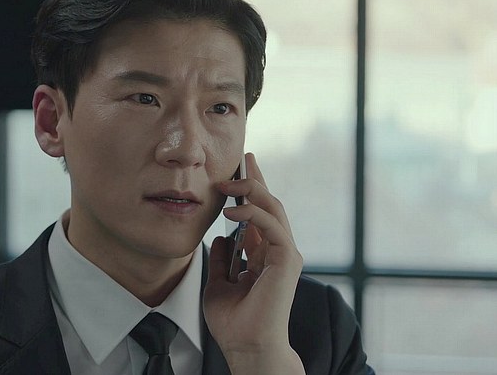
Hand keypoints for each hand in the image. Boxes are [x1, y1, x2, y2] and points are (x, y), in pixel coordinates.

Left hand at [203, 153, 304, 373]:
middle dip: (255, 181)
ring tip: (228, 184)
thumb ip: (222, 260)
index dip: (251, 190)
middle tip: (242, 160)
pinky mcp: (287, 260)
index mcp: (264, 256)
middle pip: (270, 205)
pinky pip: (272, 226)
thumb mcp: (218, 284)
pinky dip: (253, 214)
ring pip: (274, 210)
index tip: (241, 168)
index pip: (259, 214)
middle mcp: (277, 251)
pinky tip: (231, 211)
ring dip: (252, 192)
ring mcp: (285, 254)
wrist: (246, 345)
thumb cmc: (234, 322)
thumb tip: (221, 238)